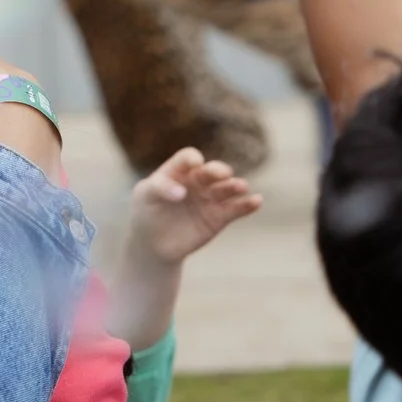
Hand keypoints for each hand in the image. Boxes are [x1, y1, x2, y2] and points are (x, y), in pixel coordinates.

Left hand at [128, 147, 260, 265]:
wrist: (153, 244)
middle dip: (217, 171)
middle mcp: (198, 181)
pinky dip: (248, 205)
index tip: (194, 165)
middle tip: (222, 174)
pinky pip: (237, 209)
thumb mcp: (144, 196)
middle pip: (212, 171)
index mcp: (179, 171)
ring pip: (227, 188)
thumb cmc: (146, 213)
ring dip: (235, 185)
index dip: (192, 159)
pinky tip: (256, 201)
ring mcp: (210, 198)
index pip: (188, 158)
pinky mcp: (220, 217)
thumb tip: (182, 194)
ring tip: (240, 187)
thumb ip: (159, 188)